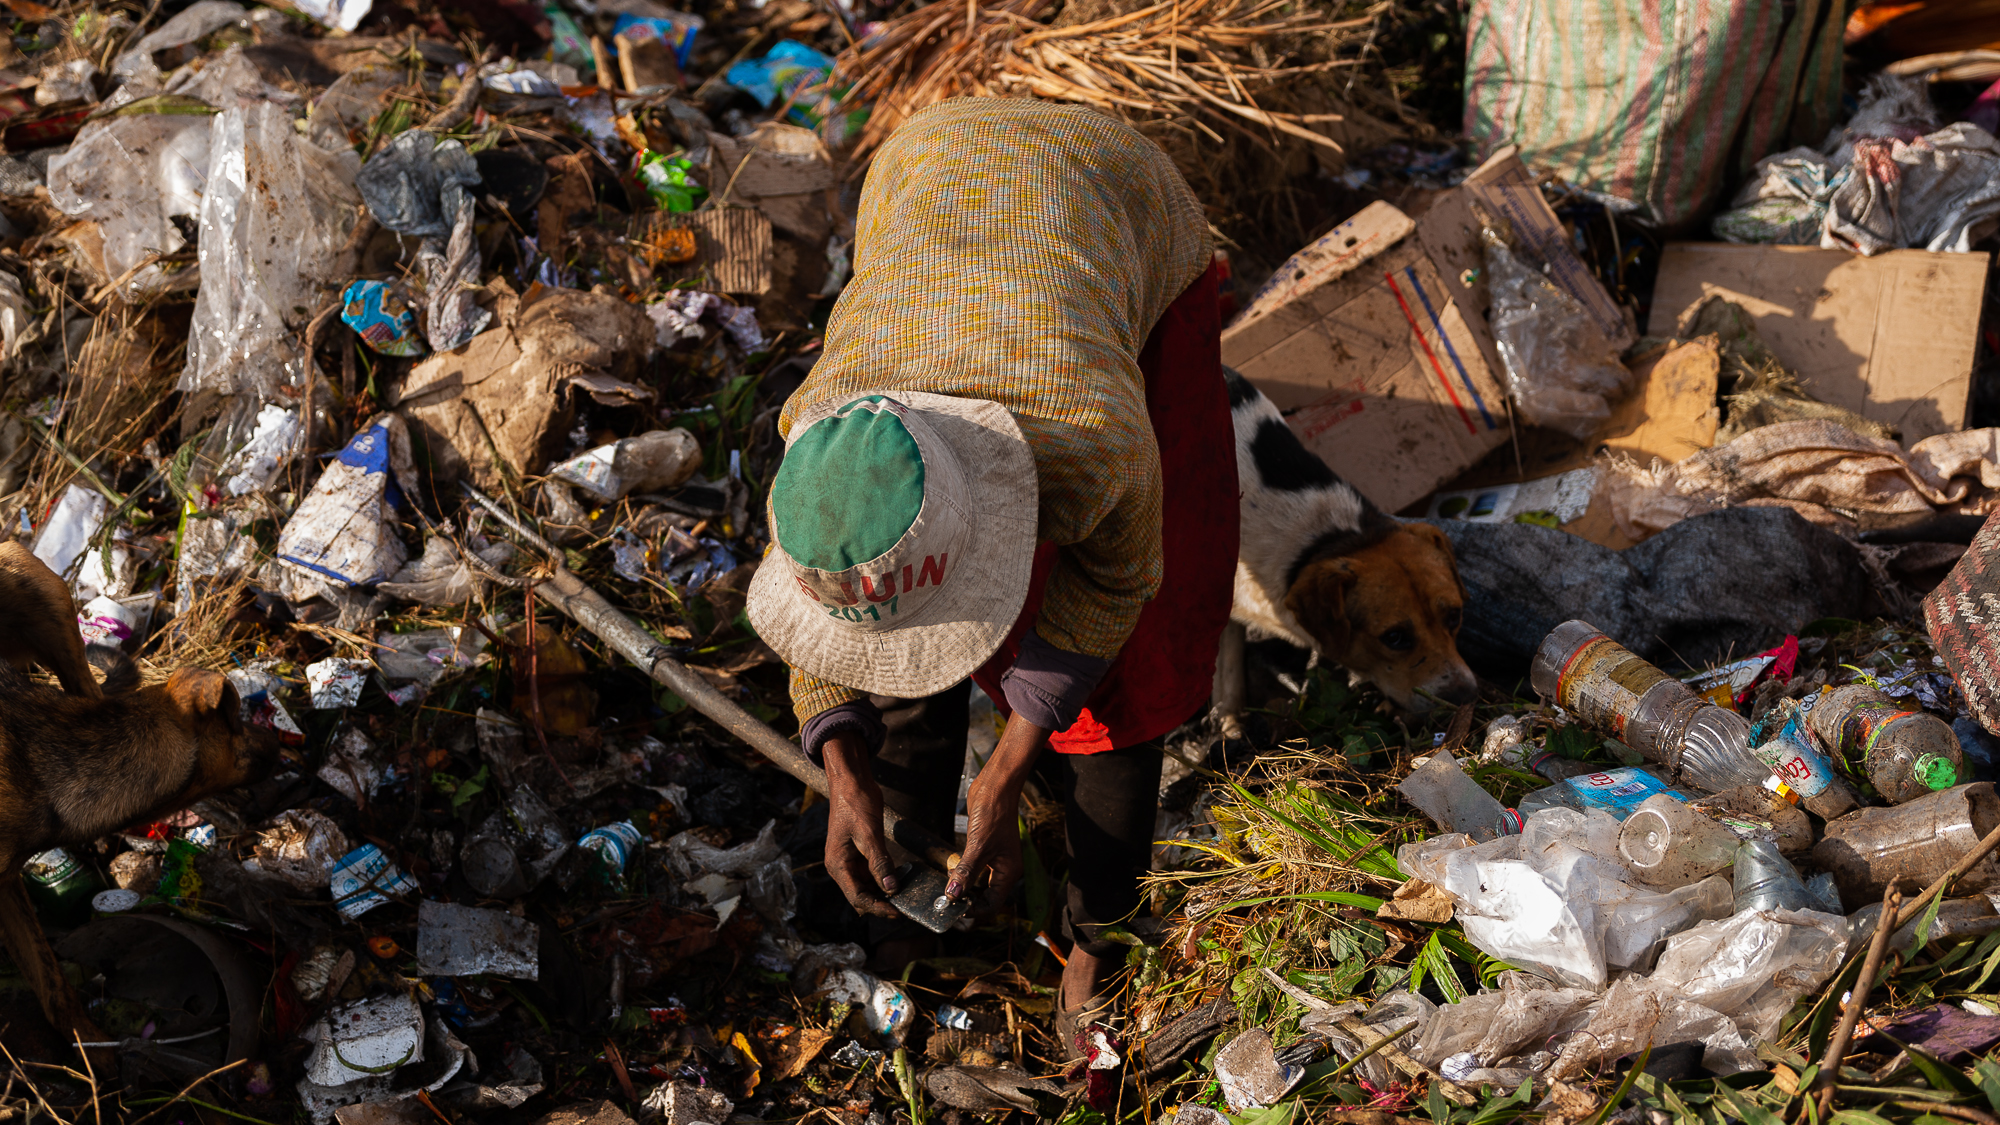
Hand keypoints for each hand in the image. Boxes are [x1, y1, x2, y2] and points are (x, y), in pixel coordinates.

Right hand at [822, 734, 901, 918]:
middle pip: (861, 895)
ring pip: (866, 886)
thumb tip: (890, 887)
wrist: (851, 781)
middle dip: (880, 904)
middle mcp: (841, 866)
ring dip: (883, 893)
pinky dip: (883, 878)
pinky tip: (898, 881)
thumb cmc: (855, 803)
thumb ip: (879, 862)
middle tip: (903, 910)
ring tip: (903, 899)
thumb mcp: (869, 834)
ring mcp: (849, 860)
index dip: (877, 907)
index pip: (857, 897)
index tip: (896, 913)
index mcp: (837, 864)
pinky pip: (870, 873)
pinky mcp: (858, 852)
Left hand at [948, 716, 1049, 909]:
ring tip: (947, 889)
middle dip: (967, 901)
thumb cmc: (993, 813)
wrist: (994, 787)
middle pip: (985, 897)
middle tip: (948, 904)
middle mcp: (1003, 869)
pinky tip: (950, 873)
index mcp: (1008, 872)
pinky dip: (961, 874)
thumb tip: (953, 895)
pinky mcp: (984, 850)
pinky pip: (973, 870)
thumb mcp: (978, 846)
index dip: (975, 911)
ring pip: (977, 884)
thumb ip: (966, 872)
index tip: (956, 911)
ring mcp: (994, 859)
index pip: (993, 905)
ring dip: (963, 888)